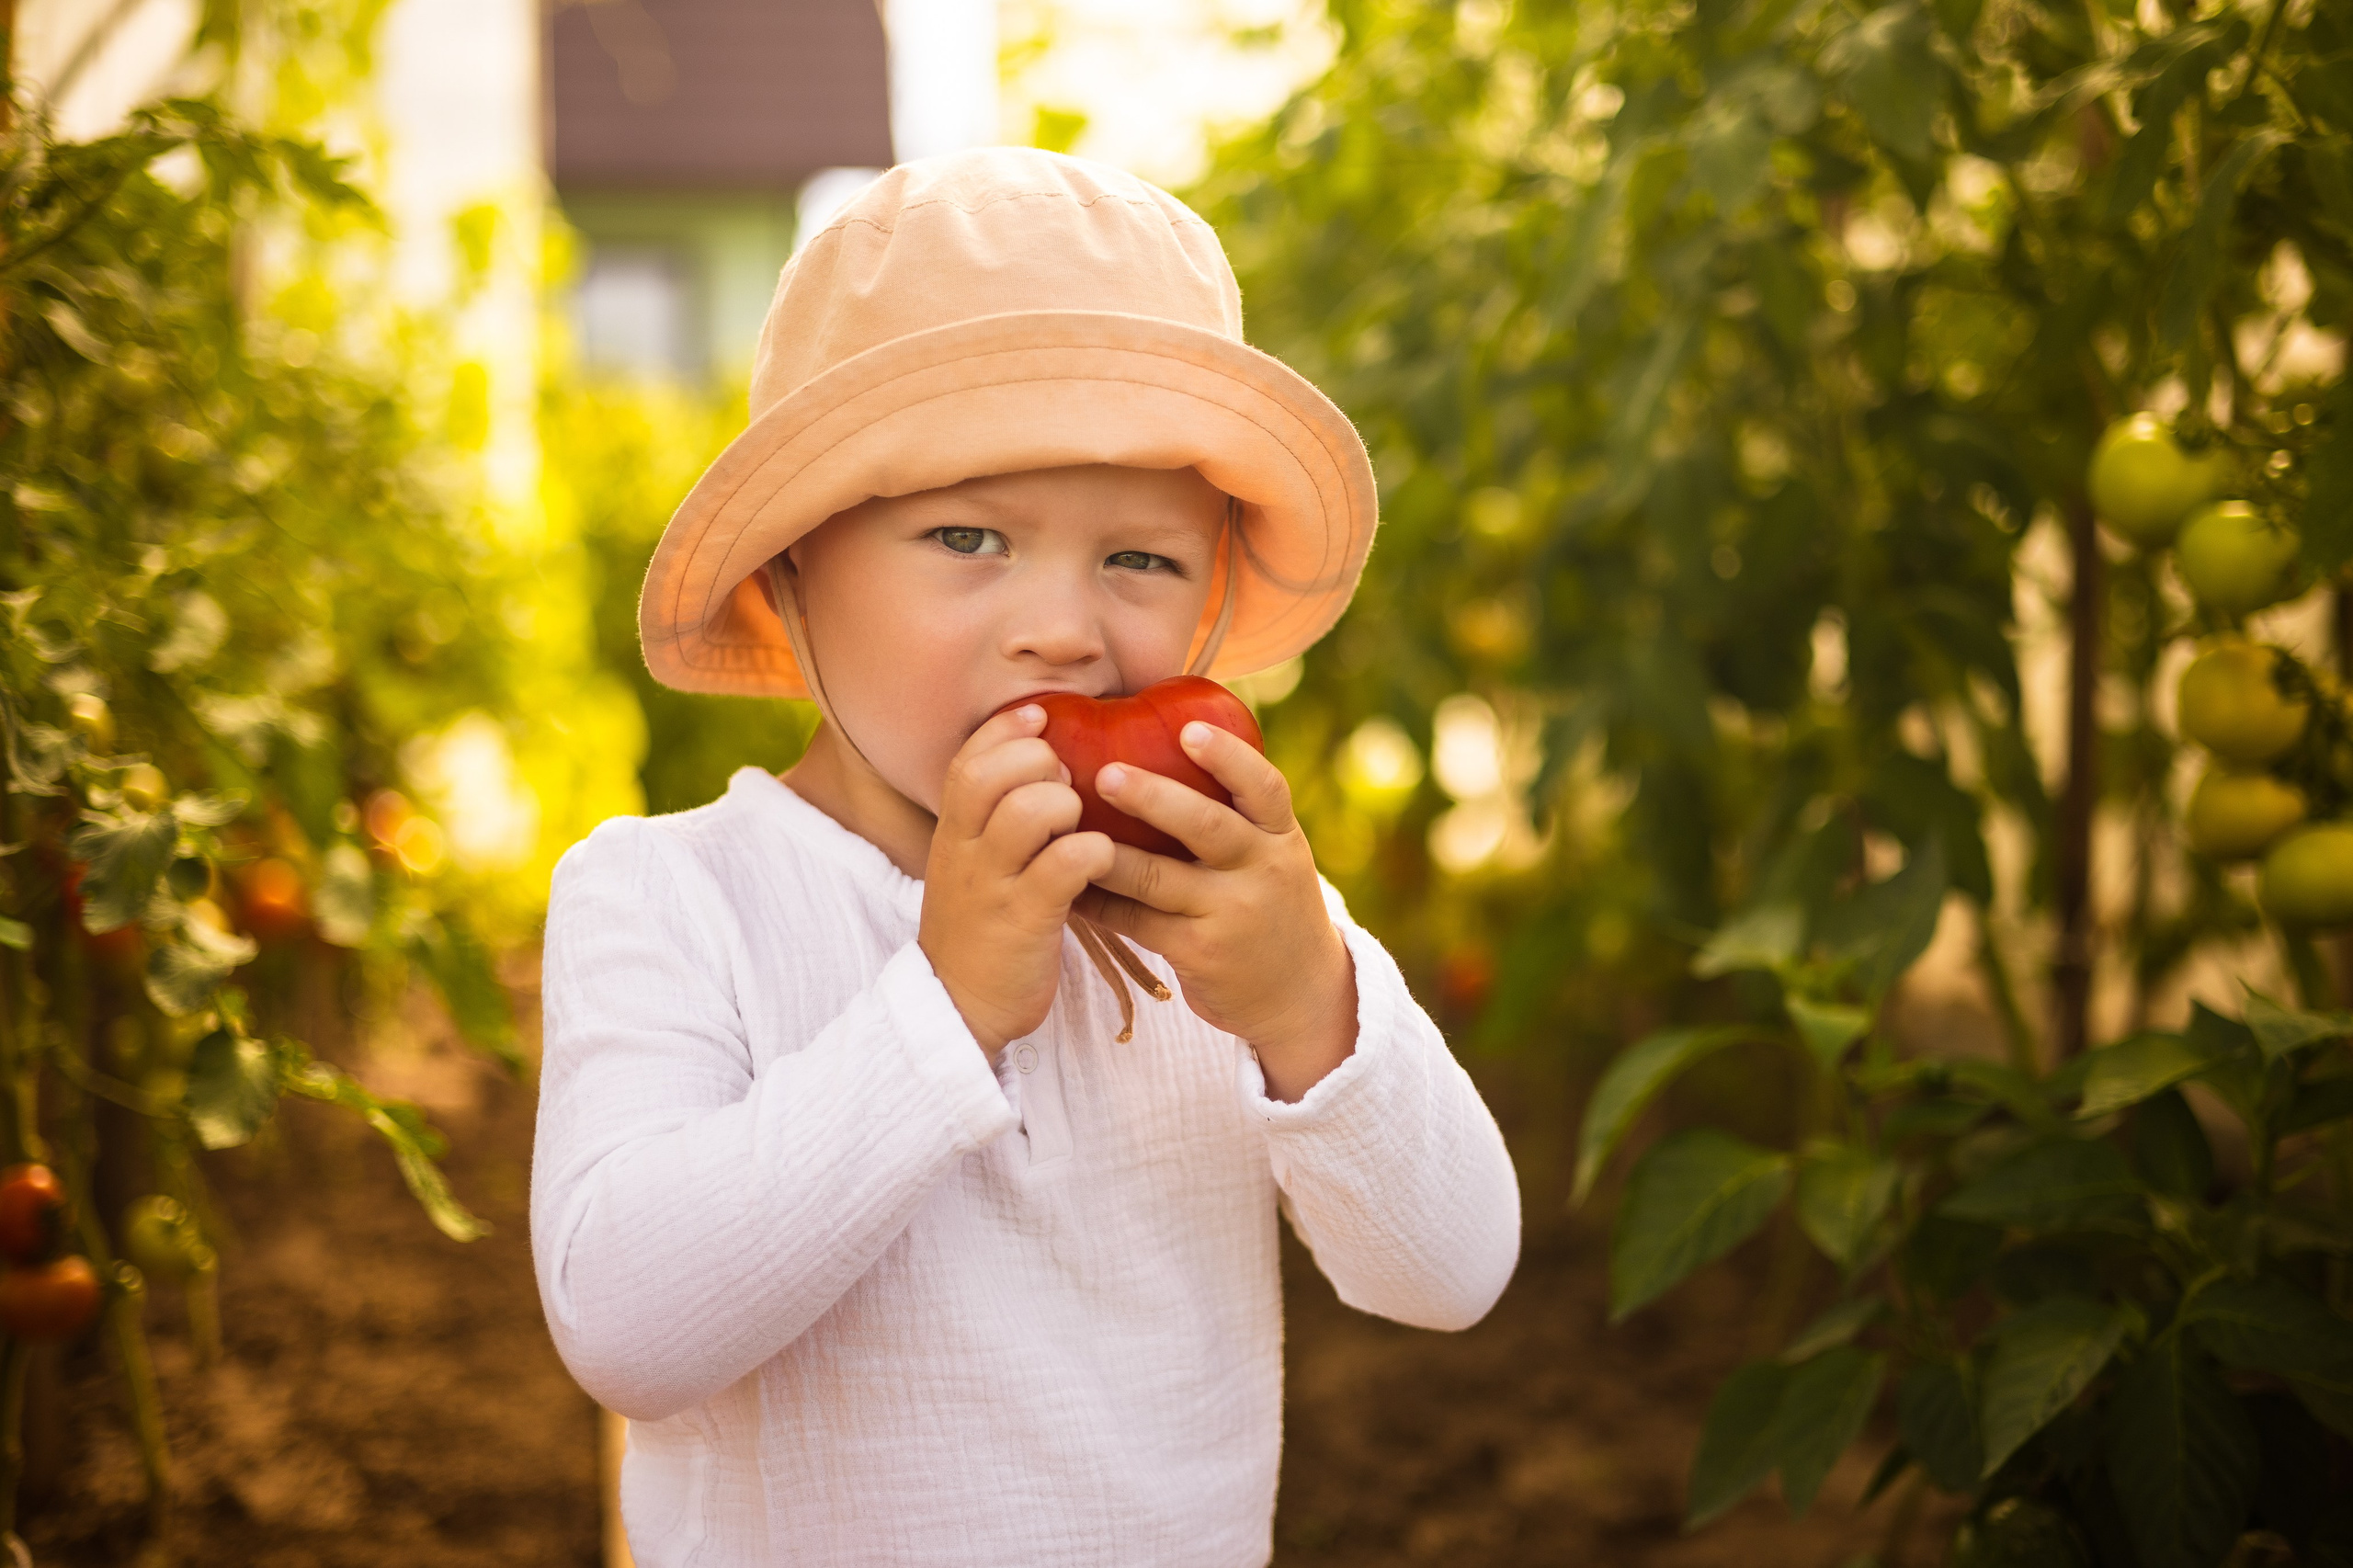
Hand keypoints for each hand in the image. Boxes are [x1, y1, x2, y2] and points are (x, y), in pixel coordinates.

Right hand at [919, 705, 1115, 1056]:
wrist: (960, 1008)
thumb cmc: (985, 928)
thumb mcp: (975, 866)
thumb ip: (998, 820)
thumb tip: (1048, 765)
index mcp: (954, 833)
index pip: (968, 759)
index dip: (1006, 728)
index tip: (1042, 717)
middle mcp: (964, 852)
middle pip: (994, 773)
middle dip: (1042, 763)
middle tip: (1070, 785)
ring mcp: (991, 886)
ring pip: (1026, 811)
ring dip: (1067, 805)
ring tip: (1081, 825)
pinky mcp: (1024, 921)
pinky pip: (1063, 865)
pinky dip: (1092, 852)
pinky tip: (1102, 860)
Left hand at [1072, 722, 1356, 1101]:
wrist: (1299, 991)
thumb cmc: (1269, 900)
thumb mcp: (1273, 852)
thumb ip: (1237, 810)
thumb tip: (1172, 731)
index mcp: (1280, 836)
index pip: (1263, 787)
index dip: (1228, 756)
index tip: (1189, 730)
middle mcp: (1262, 871)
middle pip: (1207, 827)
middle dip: (1154, 797)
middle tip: (1105, 773)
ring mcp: (1230, 915)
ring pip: (1158, 879)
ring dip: (1108, 854)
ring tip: (1064, 828)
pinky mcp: (1199, 953)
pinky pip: (1137, 921)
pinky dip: (1098, 901)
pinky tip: (1065, 882)